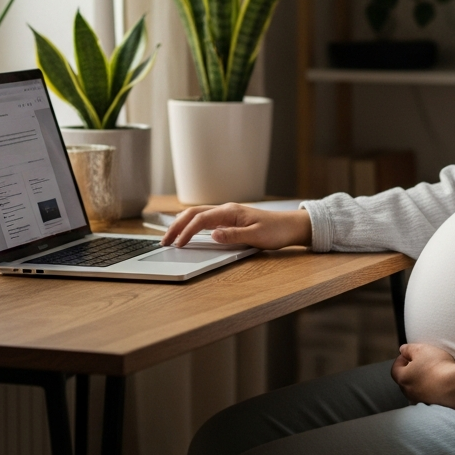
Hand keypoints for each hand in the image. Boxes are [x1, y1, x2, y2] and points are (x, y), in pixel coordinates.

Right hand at [161, 204, 312, 249]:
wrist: (291, 226)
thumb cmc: (276, 231)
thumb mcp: (256, 236)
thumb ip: (233, 235)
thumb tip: (212, 234)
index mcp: (230, 211)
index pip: (201, 220)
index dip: (186, 232)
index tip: (177, 245)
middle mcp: (226, 210)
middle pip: (194, 213)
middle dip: (176, 226)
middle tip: (164, 240)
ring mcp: (228, 214)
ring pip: (198, 215)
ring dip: (182, 224)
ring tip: (170, 237)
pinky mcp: (230, 219)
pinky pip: (205, 219)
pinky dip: (192, 224)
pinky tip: (187, 232)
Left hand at [391, 343, 454, 410]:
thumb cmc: (436, 366)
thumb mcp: (421, 349)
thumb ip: (408, 349)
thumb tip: (402, 350)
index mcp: (403, 379)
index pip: (395, 369)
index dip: (400, 360)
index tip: (408, 354)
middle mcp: (409, 393)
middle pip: (405, 380)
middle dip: (410, 370)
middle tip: (421, 362)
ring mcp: (421, 401)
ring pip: (417, 389)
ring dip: (421, 381)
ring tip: (432, 372)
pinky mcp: (433, 406)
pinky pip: (428, 396)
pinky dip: (431, 389)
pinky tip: (440, 382)